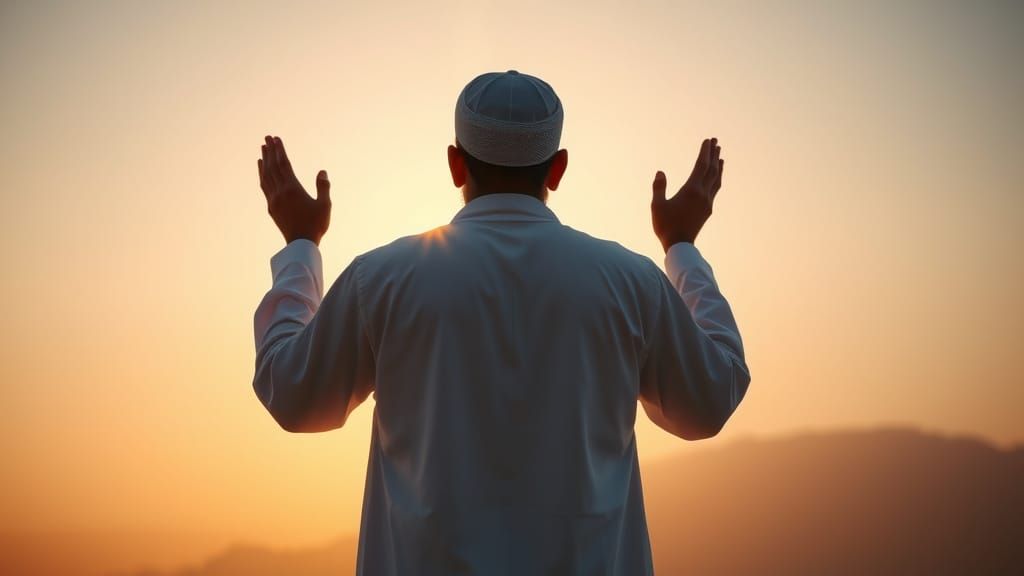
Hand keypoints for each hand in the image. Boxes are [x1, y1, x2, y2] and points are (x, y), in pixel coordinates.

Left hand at [258, 135, 330, 245]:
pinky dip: (262, 174)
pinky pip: (264, 186)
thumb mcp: (324, 205)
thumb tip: (322, 172)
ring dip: (264, 160)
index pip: (284, 164)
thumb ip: (323, 187)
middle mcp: (280, 192)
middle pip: (273, 167)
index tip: (276, 138)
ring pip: (266, 175)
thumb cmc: (316, 225)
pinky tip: (261, 167)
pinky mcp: (271, 206)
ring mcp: (273, 199)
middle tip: (267, 137)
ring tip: (263, 148)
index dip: (280, 150)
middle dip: (270, 151)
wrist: (300, 244)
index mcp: (293, 189)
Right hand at [651, 137, 722, 251]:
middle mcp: (703, 194)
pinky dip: (717, 178)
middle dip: (713, 154)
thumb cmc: (665, 226)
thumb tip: (660, 172)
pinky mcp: (708, 209)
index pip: (701, 166)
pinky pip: (715, 189)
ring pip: (716, 179)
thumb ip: (659, 187)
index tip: (708, 140)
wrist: (679, 245)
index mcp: (691, 190)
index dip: (704, 152)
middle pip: (711, 170)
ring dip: (718, 165)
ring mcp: (707, 202)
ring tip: (719, 155)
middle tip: (715, 141)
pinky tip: (717, 176)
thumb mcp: (657, 206)